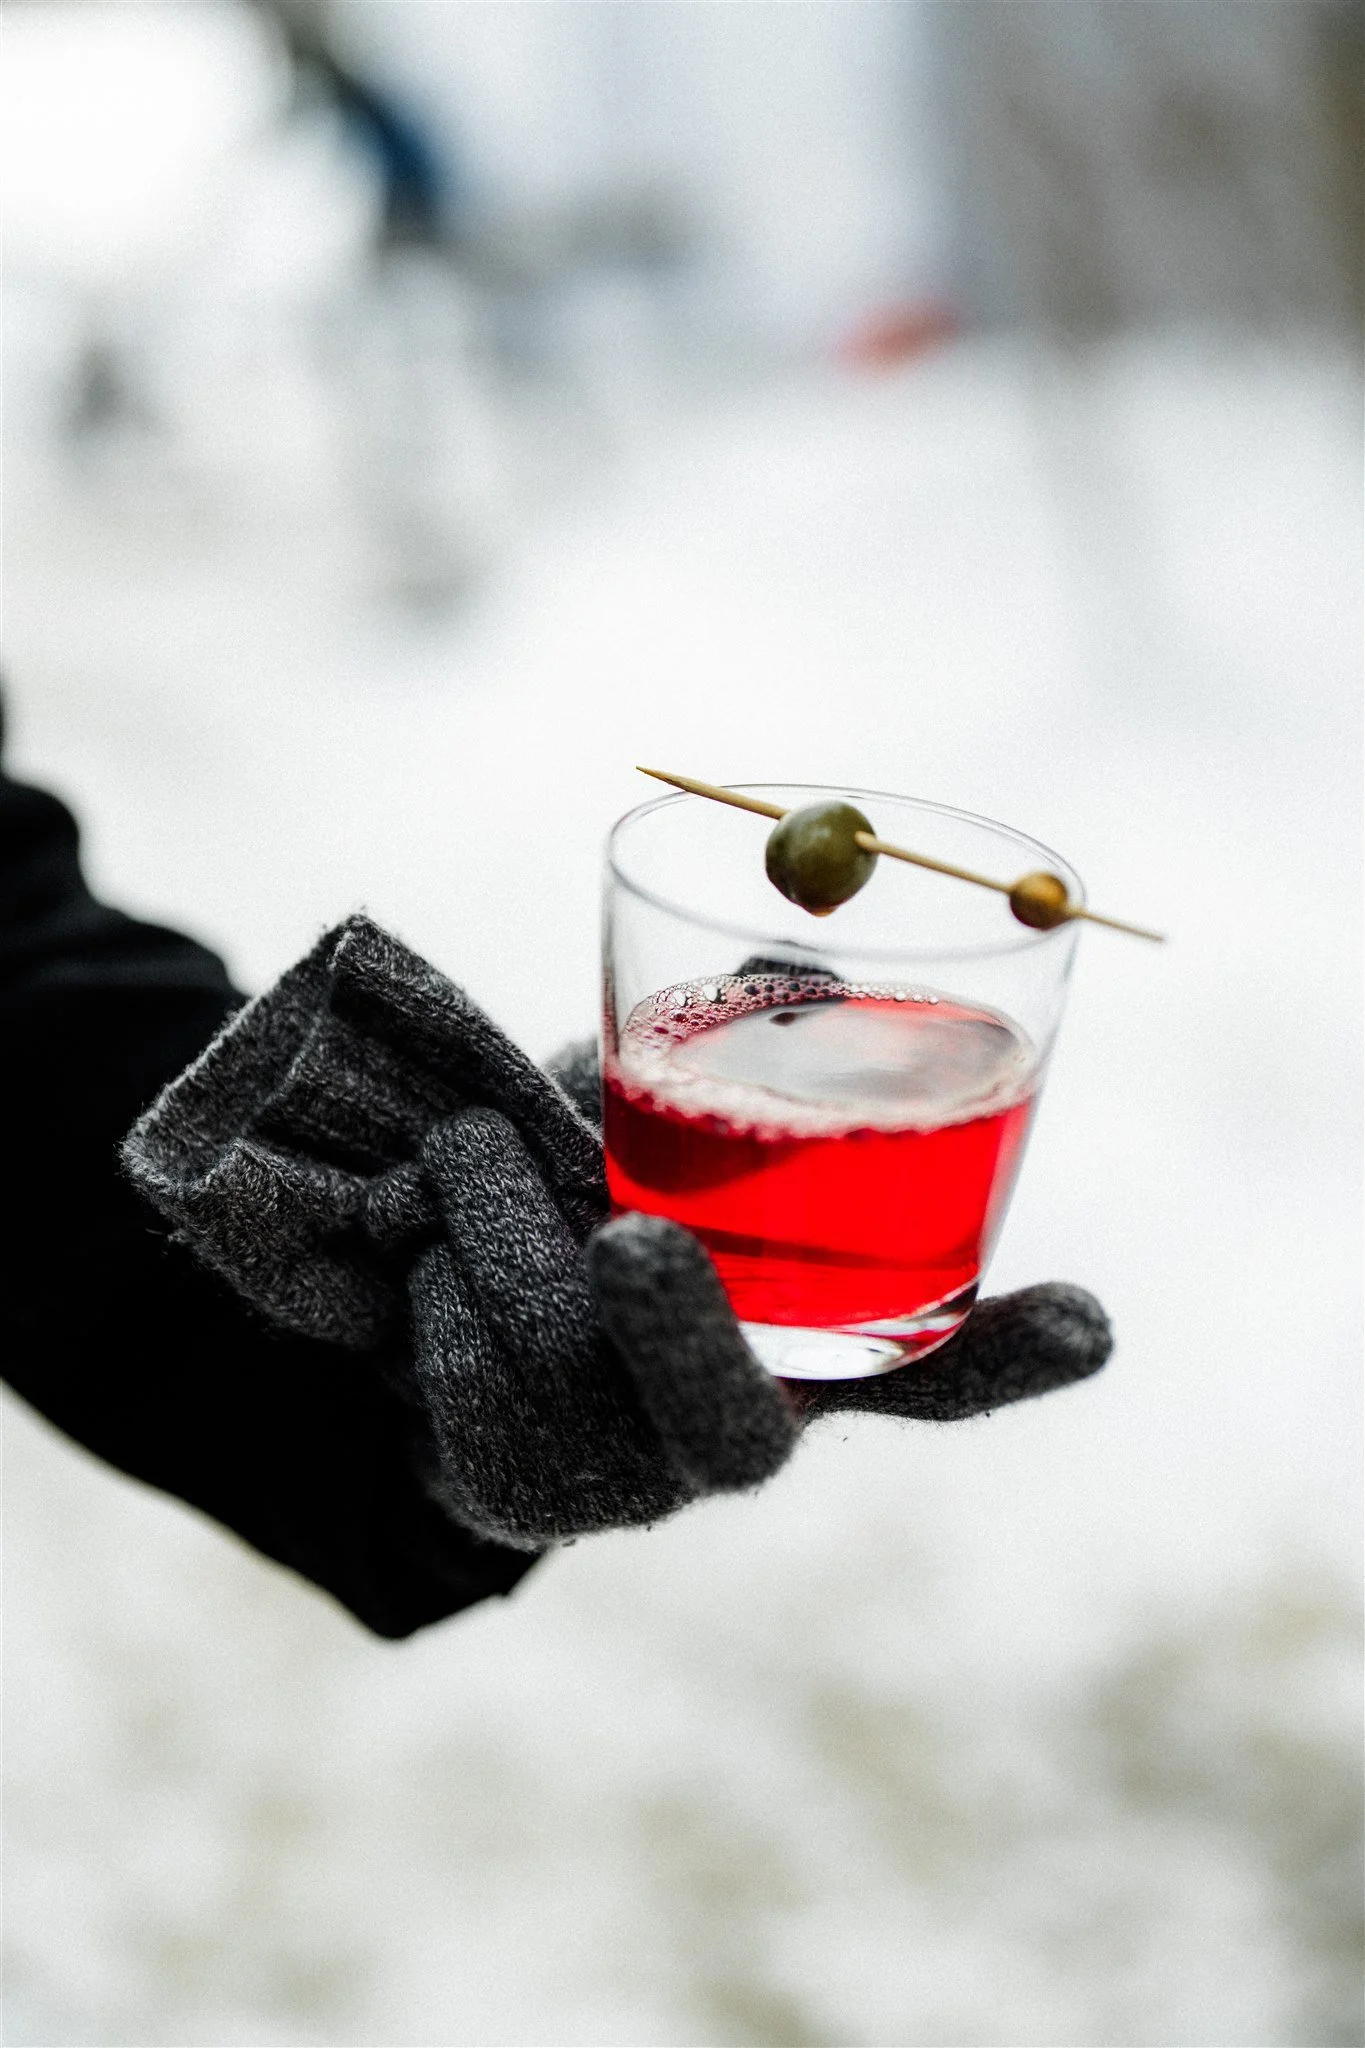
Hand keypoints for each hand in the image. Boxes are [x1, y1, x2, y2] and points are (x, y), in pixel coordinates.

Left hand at [125, 917, 1111, 1550]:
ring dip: (487, 1208)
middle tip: (630, 1242)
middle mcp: (739, 1431)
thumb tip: (799, 956)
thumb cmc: (573, 1181)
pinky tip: (422, 1250)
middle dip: (672, 1323)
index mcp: (812, 1342)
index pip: (946, 1370)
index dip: (1023, 1352)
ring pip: (550, 1346)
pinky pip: (453, 1362)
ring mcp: (623, 1483)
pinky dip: (427, 1262)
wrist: (421, 1293)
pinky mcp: (509, 1494)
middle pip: (731, 1417)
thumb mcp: (650, 1106)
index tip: (1090, 1324)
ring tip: (462, 1152)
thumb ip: (727, 1047)